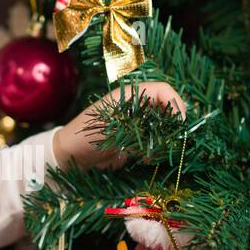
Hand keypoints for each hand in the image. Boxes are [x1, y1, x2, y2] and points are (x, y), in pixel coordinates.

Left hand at [53, 81, 186, 170]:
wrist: (70, 156)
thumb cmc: (86, 134)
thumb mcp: (114, 125)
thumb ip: (141, 122)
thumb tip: (168, 124)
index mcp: (130, 95)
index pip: (163, 90)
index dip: (176, 104)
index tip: (180, 122)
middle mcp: (135, 106)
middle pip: (166, 108)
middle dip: (172, 124)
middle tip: (171, 140)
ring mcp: (135, 123)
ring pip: (162, 126)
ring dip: (164, 139)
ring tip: (156, 151)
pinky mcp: (133, 139)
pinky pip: (153, 141)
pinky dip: (155, 150)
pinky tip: (146, 159)